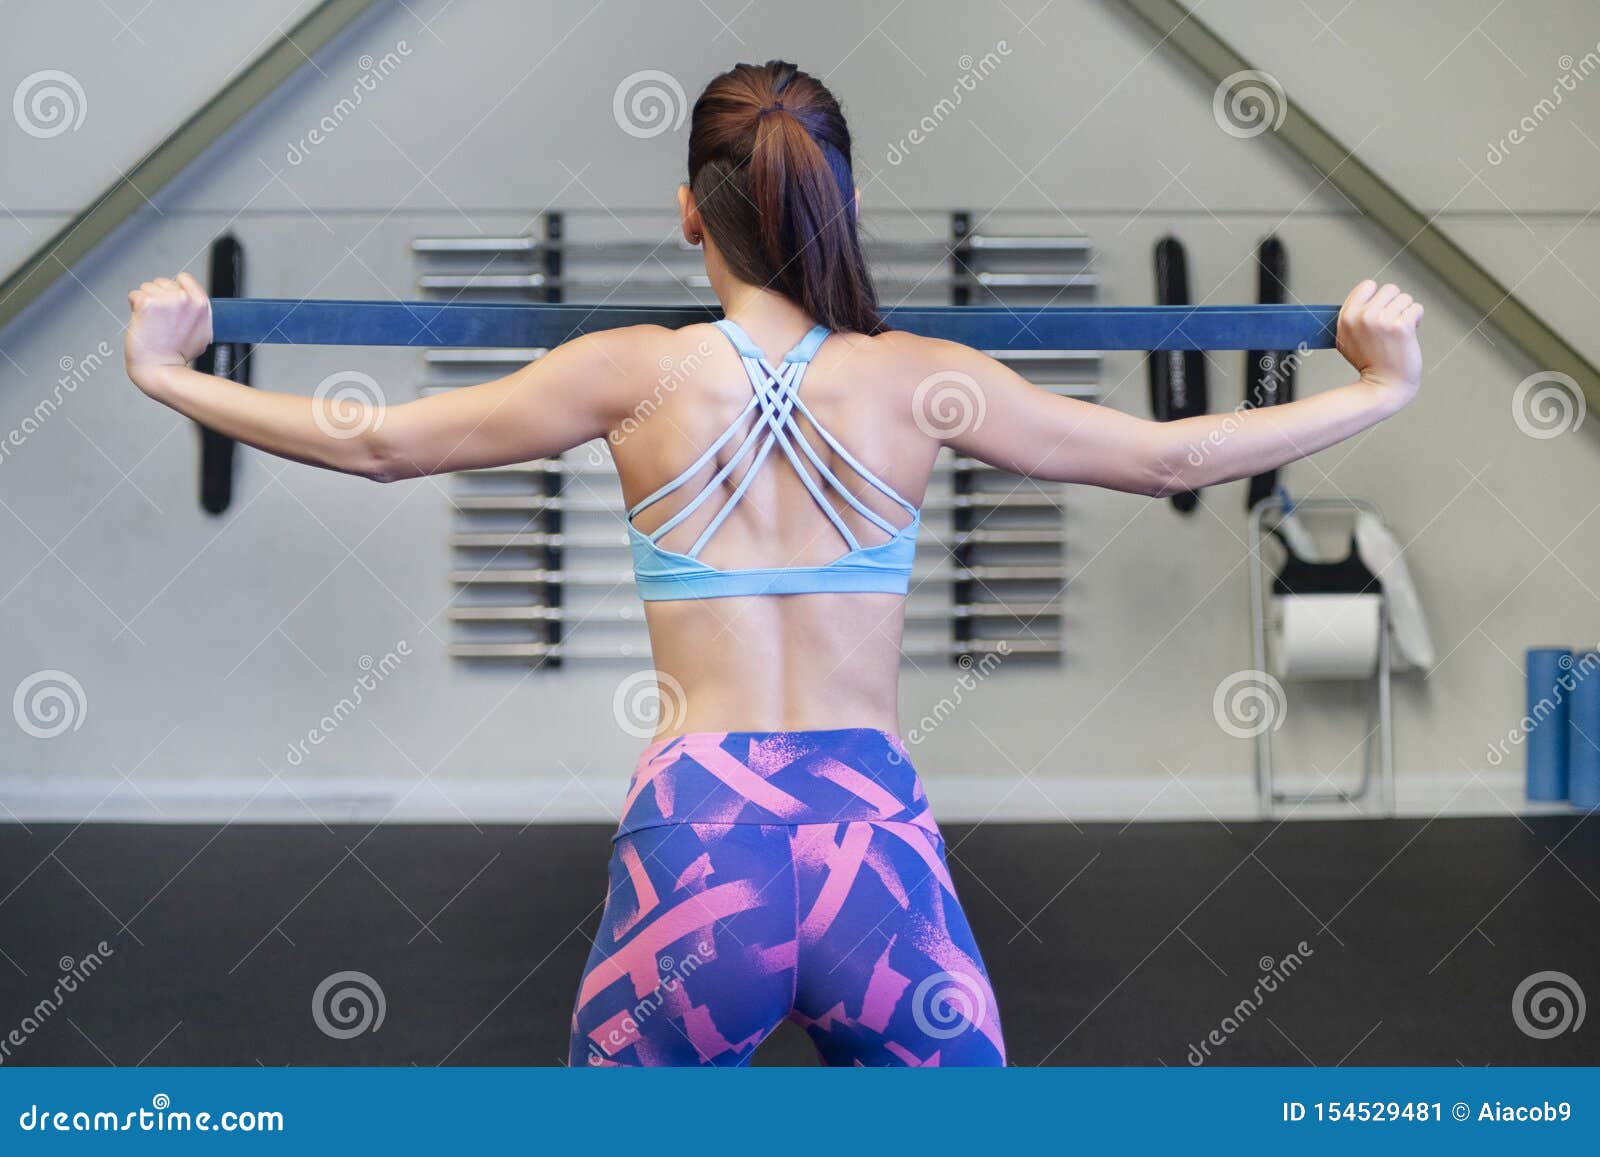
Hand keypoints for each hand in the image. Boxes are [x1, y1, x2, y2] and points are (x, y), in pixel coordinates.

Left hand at [125, 273, 211, 386]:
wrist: (161, 369)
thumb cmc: (178, 355)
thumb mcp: (202, 332)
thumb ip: (195, 312)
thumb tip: (188, 301)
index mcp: (201, 304)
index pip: (184, 278)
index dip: (175, 290)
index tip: (172, 304)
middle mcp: (185, 299)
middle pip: (163, 282)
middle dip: (158, 297)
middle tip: (161, 320)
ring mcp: (165, 300)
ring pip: (147, 287)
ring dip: (145, 302)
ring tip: (152, 322)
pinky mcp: (146, 304)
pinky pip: (134, 295)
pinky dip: (134, 307)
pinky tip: (142, 322)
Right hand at [1335, 280, 1423, 403]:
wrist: (1382, 387)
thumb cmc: (1367, 363)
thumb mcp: (1346, 338)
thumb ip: (1354, 315)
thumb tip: (1368, 294)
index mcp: (1347, 316)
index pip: (1368, 285)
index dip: (1377, 298)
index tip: (1379, 313)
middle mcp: (1363, 316)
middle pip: (1389, 289)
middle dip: (1394, 304)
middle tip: (1391, 325)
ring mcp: (1382, 321)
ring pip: (1405, 298)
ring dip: (1406, 313)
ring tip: (1399, 332)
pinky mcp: (1402, 327)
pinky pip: (1416, 308)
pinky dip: (1416, 320)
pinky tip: (1408, 334)